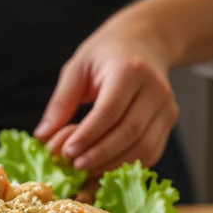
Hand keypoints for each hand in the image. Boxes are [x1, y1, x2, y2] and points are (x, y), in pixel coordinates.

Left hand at [34, 8, 178, 175]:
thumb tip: (42, 136)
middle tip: (74, 166)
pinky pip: (151, 151)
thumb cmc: (105, 53)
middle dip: (99, 154)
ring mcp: (167, 106)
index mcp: (130, 70)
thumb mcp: (77, 68)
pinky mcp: (169, 120)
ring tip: (86, 170)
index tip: (67, 152)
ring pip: (143, 147)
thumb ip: (61, 101)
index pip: (109, 111)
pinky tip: (105, 167)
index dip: (88, 135)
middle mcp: (154, 89)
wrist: (145, 41)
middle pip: (128, 132)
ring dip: (113, 164)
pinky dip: (127, 164)